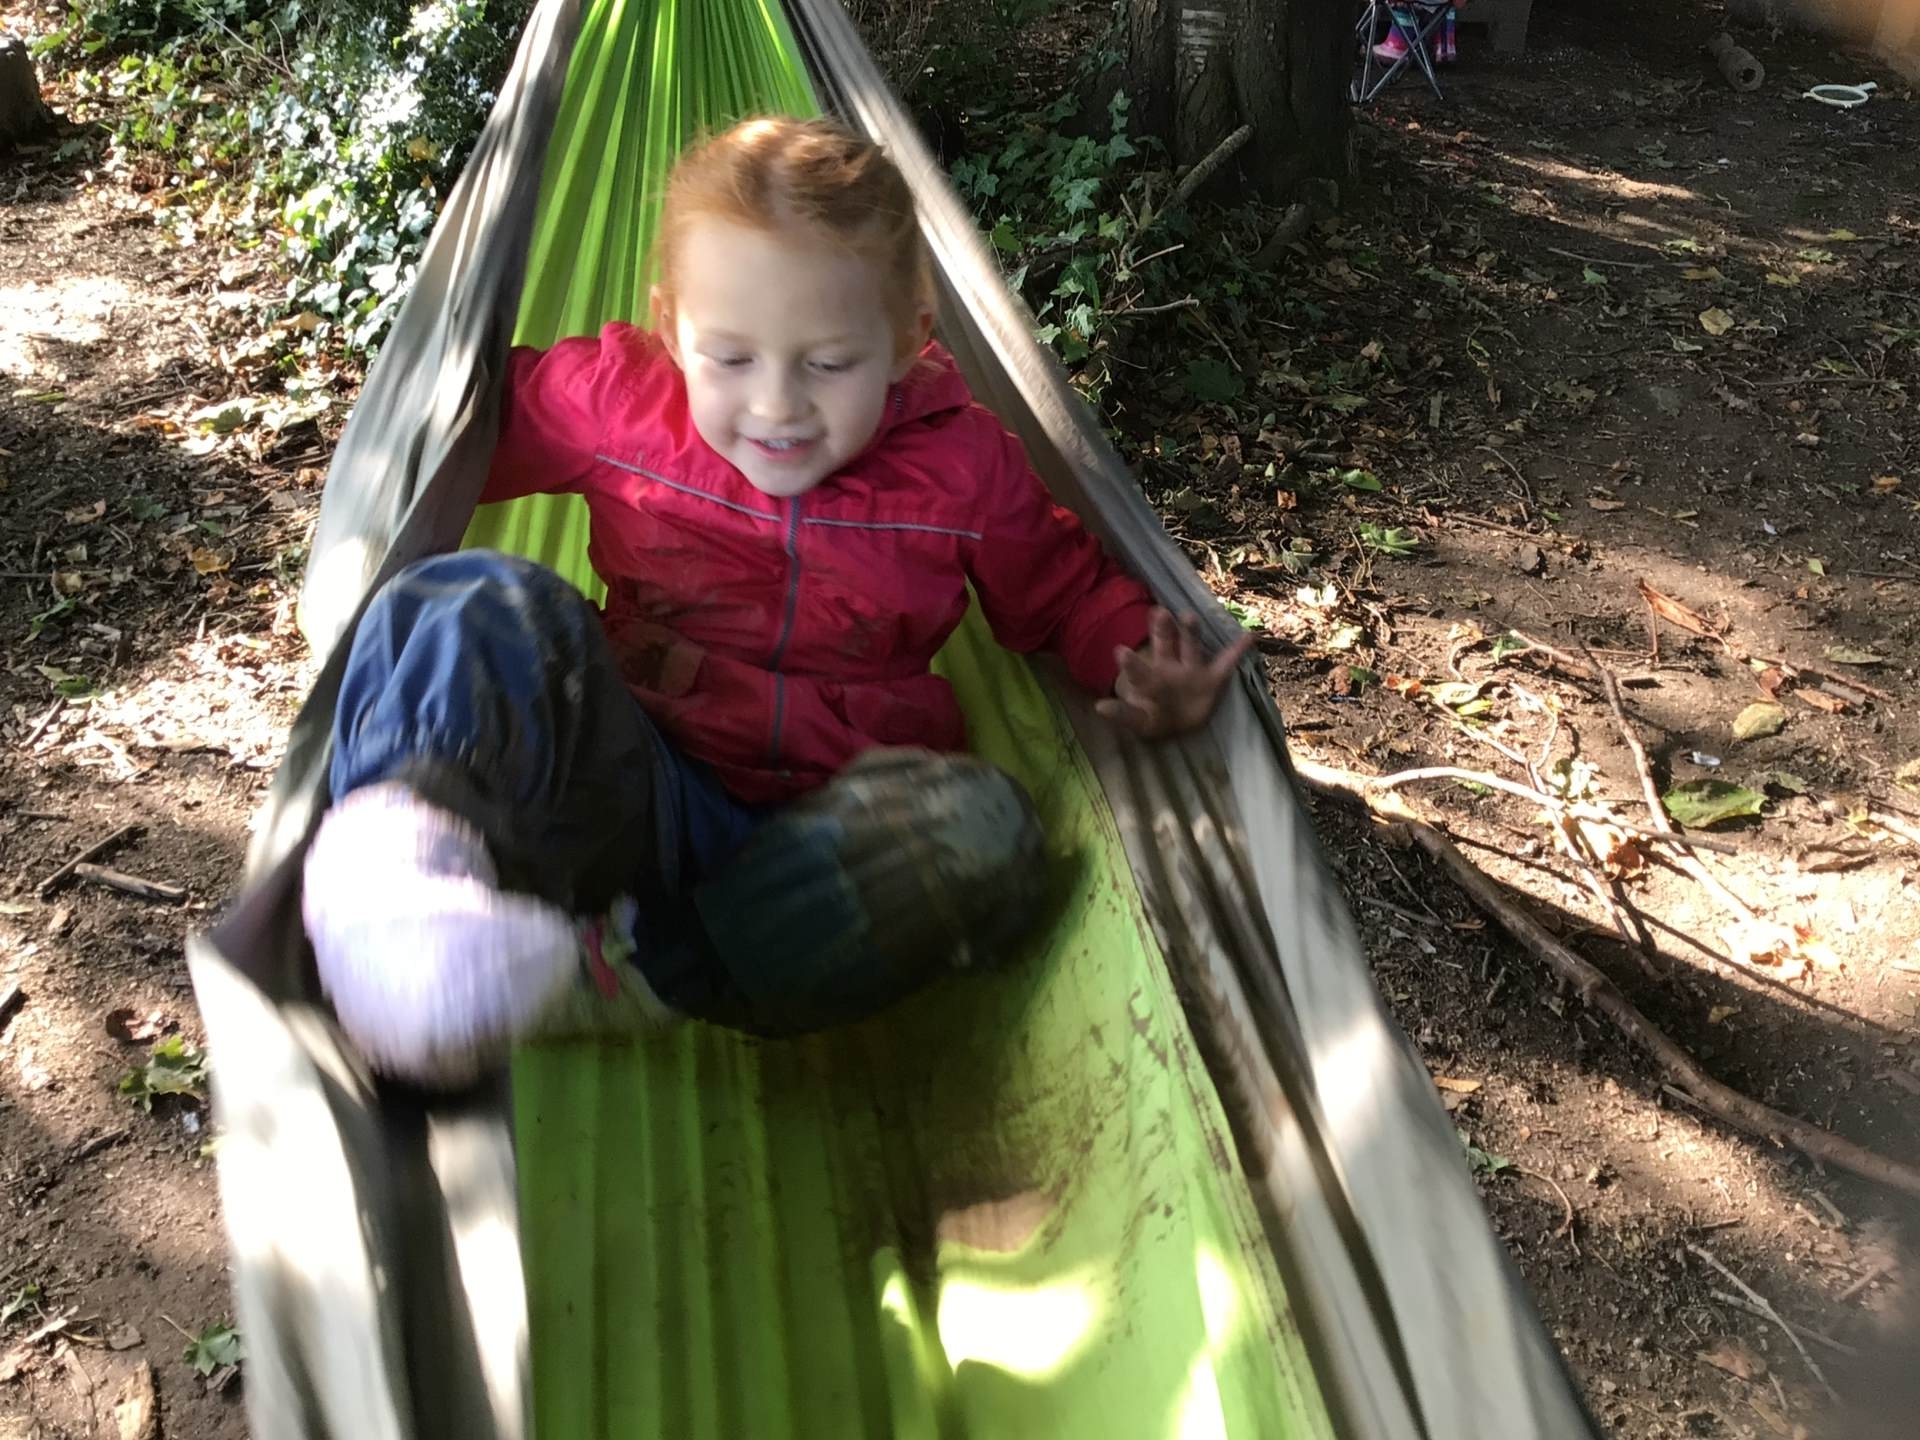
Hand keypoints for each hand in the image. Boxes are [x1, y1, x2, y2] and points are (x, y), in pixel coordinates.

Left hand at [1095, 608, 1252, 738]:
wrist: (1177, 724)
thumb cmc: (1154, 717)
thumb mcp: (1139, 722)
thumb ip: (1123, 715)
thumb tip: (1099, 707)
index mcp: (1149, 679)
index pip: (1139, 671)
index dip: (1130, 664)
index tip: (1120, 651)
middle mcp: (1170, 668)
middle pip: (1165, 647)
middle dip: (1162, 631)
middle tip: (1158, 612)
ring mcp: (1192, 671)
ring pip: (1191, 648)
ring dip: (1191, 633)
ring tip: (1188, 616)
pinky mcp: (1212, 679)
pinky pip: (1226, 663)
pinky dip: (1238, 651)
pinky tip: (1249, 636)